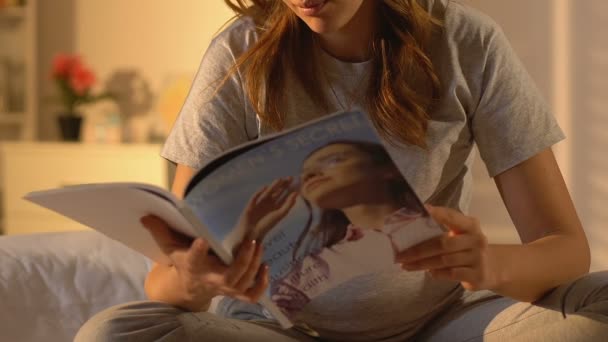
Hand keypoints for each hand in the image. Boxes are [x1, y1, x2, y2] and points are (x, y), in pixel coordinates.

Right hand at [141, 215, 268, 310]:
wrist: (190, 288)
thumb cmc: (183, 262)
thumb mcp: (170, 247)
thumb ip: (160, 231)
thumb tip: (146, 214)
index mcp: (194, 266)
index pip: (194, 260)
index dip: (197, 251)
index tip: (202, 239)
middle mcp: (212, 279)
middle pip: (230, 277)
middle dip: (243, 260)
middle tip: (250, 240)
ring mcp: (226, 289)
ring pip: (244, 283)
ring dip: (254, 265)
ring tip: (258, 245)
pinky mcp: (236, 292)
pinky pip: (252, 295)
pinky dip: (261, 285)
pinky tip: (266, 268)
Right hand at [238, 177, 298, 240]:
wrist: (252, 233)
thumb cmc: (267, 225)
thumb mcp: (280, 214)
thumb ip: (288, 205)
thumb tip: (296, 193)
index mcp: (277, 208)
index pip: (285, 196)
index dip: (291, 190)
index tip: (298, 183)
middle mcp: (270, 204)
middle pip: (278, 192)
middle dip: (284, 185)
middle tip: (291, 178)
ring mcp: (261, 203)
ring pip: (268, 192)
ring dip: (274, 186)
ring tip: (280, 179)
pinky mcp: (251, 204)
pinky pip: (256, 196)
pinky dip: (260, 192)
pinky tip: (265, 187)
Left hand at [396, 205, 496, 290]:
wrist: (492, 269)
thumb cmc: (467, 247)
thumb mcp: (460, 234)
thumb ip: (442, 228)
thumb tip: (413, 222)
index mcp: (470, 225)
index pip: (452, 217)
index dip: (437, 214)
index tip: (422, 210)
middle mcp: (476, 239)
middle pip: (443, 243)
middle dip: (418, 250)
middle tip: (400, 255)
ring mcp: (478, 258)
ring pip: (444, 260)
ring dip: (422, 264)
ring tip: (406, 265)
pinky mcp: (477, 275)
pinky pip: (450, 273)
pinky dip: (436, 273)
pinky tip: (428, 272)